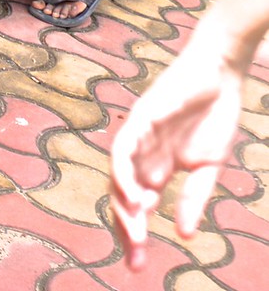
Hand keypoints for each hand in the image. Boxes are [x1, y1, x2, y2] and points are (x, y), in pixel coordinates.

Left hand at [110, 42, 242, 270]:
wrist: (221, 74)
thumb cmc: (215, 114)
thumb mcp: (208, 165)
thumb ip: (194, 197)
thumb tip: (184, 234)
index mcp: (157, 166)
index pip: (138, 204)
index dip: (135, 233)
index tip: (138, 266)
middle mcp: (142, 153)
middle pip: (122, 194)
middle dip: (126, 227)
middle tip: (135, 259)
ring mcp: (138, 135)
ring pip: (118, 173)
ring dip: (123, 202)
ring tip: (135, 229)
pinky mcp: (140, 118)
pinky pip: (123, 147)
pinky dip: (125, 172)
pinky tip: (136, 195)